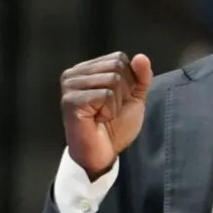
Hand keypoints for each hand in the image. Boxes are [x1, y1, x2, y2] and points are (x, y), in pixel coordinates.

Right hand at [60, 52, 152, 178]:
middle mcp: (74, 73)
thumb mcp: (134, 98)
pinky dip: (109, 111)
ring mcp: (70, 86)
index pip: (119, 58)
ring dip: (116, 104)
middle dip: (123, 92)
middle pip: (117, 67)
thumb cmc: (115, 127)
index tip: (117, 100)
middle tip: (109, 110)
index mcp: (87, 69)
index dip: (128, 81)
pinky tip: (98, 120)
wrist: (103, 155)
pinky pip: (106, 95)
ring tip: (103, 115)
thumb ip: (140, 77)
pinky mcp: (72, 100)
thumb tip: (141, 57)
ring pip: (113, 80)